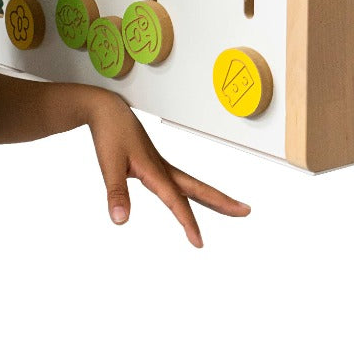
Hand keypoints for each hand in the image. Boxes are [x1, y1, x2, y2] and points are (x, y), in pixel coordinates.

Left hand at [85, 90, 249, 247]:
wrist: (108, 110)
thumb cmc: (109, 134)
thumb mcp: (109, 165)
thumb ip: (116, 193)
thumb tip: (120, 220)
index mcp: (154, 171)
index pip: (176, 201)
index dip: (188, 223)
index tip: (199, 243)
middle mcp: (163, 168)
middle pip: (198, 189)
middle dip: (222, 202)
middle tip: (245, 211)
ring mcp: (160, 164)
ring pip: (191, 184)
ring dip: (211, 197)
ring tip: (231, 208)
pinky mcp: (154, 162)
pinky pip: (180, 181)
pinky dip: (192, 191)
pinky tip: (191, 196)